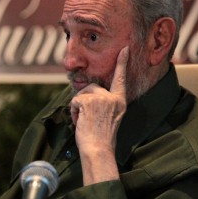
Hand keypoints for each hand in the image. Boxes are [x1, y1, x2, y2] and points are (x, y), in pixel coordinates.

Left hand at [70, 47, 127, 184]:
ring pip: (82, 94)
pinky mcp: (90, 101)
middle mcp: (113, 98)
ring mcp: (102, 98)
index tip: (124, 49)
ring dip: (78, 107)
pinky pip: (75, 100)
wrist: (98, 150)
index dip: (122, 63)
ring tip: (85, 122)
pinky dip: (74, 112)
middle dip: (84, 100)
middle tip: (87, 119)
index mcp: (120, 102)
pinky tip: (81, 122)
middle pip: (92, 87)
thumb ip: (103, 104)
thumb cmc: (101, 139)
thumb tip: (88, 94)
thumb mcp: (108, 118)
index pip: (121, 79)